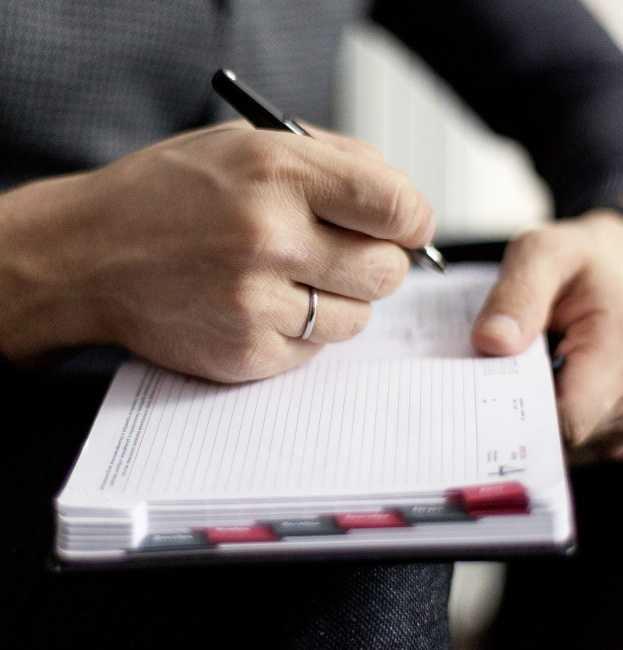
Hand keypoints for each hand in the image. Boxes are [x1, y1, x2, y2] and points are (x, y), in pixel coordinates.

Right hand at [0, 121, 432, 381]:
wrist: (91, 255)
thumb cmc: (172, 195)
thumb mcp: (248, 145)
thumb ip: (335, 163)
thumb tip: (403, 206)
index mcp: (276, 173)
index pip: (394, 206)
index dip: (412, 219)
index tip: (406, 226)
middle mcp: (269, 238)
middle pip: (388, 271)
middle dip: (381, 262)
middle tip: (348, 253)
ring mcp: (256, 303)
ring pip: (358, 318)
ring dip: (342, 300)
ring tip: (293, 279)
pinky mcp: (246, 354)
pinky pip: (317, 349)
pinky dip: (304, 330)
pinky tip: (264, 305)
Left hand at [471, 211, 622, 458]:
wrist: (616, 262)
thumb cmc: (583, 259)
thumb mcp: (545, 254)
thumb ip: (518, 295)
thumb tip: (491, 342)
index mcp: (617, 349)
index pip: (569, 419)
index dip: (519, 419)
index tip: (479, 405)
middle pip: (567, 437)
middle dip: (522, 417)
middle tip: (489, 386)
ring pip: (576, 444)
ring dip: (539, 419)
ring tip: (518, 379)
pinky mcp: (619, 415)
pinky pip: (585, 438)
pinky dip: (554, 419)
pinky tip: (538, 388)